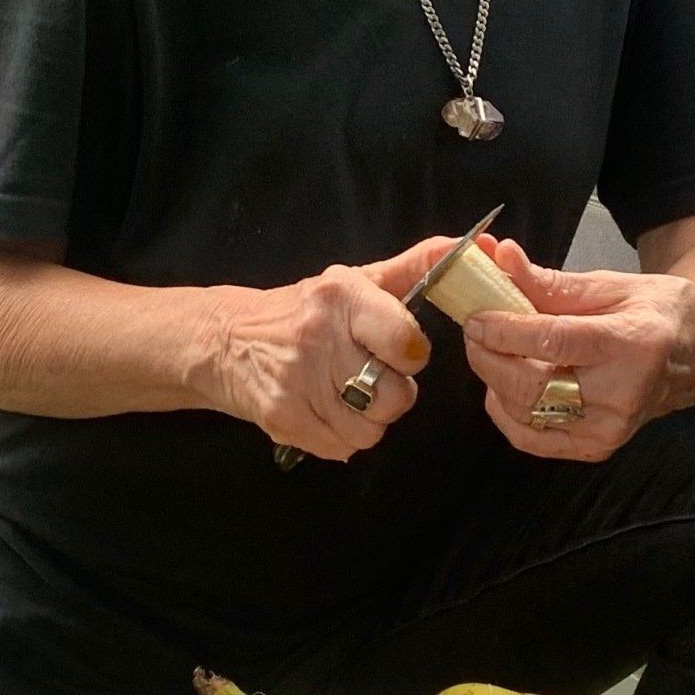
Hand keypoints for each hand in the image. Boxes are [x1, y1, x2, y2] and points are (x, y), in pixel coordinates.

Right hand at [195, 237, 454, 460]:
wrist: (226, 340)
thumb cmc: (304, 310)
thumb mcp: (357, 281)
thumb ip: (415, 267)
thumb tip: (468, 247)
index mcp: (342, 295)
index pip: (406, 342)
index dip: (410, 354)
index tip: (399, 351)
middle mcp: (319, 335)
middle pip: (394, 396)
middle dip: (392, 393)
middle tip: (371, 376)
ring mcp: (298, 380)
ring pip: (371, 428)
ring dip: (368, 419)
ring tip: (347, 394)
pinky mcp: (283, 417)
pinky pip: (343, 447)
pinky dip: (342, 436)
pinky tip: (325, 411)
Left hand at [461, 239, 694, 462]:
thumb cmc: (660, 313)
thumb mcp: (613, 285)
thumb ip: (553, 282)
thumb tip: (502, 258)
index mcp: (632, 344)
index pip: (553, 342)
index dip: (505, 330)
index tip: (475, 315)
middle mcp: (622, 394)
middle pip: (533, 385)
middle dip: (489, 356)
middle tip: (473, 330)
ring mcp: (610, 429)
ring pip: (526, 413)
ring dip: (493, 380)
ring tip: (489, 350)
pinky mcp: (598, 448)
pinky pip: (532, 438)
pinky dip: (506, 411)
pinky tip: (503, 386)